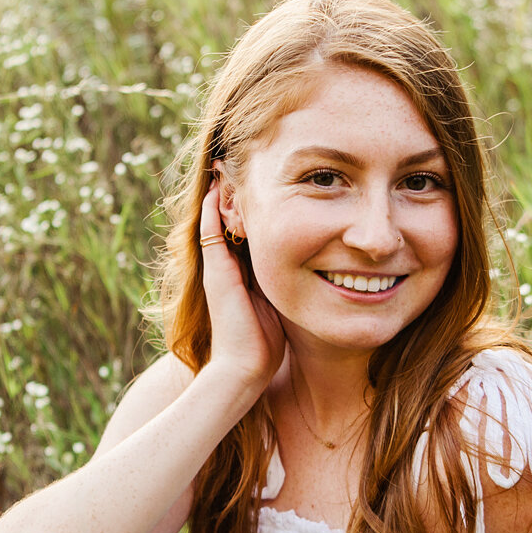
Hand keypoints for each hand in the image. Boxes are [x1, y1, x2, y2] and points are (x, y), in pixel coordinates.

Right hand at [197, 172, 284, 399]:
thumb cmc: (267, 343)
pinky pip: (210, 231)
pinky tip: (219, 187)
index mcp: (245, 273)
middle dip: (237, 196)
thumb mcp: (283, 303)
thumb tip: (321, 267)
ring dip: (223, 195)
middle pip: (231, 220)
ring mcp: (217, 268)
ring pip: (217, 221)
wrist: (245, 368)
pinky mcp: (215, 271)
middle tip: (241, 164)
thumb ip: (290, 283)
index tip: (264, 185)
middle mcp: (228, 266)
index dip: (256, 210)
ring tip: (225, 166)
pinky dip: (214, 209)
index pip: (249, 231)